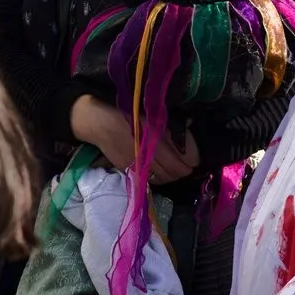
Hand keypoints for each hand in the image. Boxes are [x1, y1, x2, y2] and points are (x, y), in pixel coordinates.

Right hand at [70, 96, 198, 181]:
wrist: (99, 123)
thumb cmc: (126, 114)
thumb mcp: (150, 114)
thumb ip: (169, 124)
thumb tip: (188, 125)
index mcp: (157, 133)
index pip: (185, 155)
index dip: (193, 159)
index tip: (195, 158)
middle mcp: (150, 150)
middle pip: (176, 170)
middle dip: (185, 169)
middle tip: (188, 165)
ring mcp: (139, 162)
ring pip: (165, 178)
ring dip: (173, 176)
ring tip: (176, 170)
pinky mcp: (129, 170)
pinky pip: (151, 180)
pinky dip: (159, 179)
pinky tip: (161, 173)